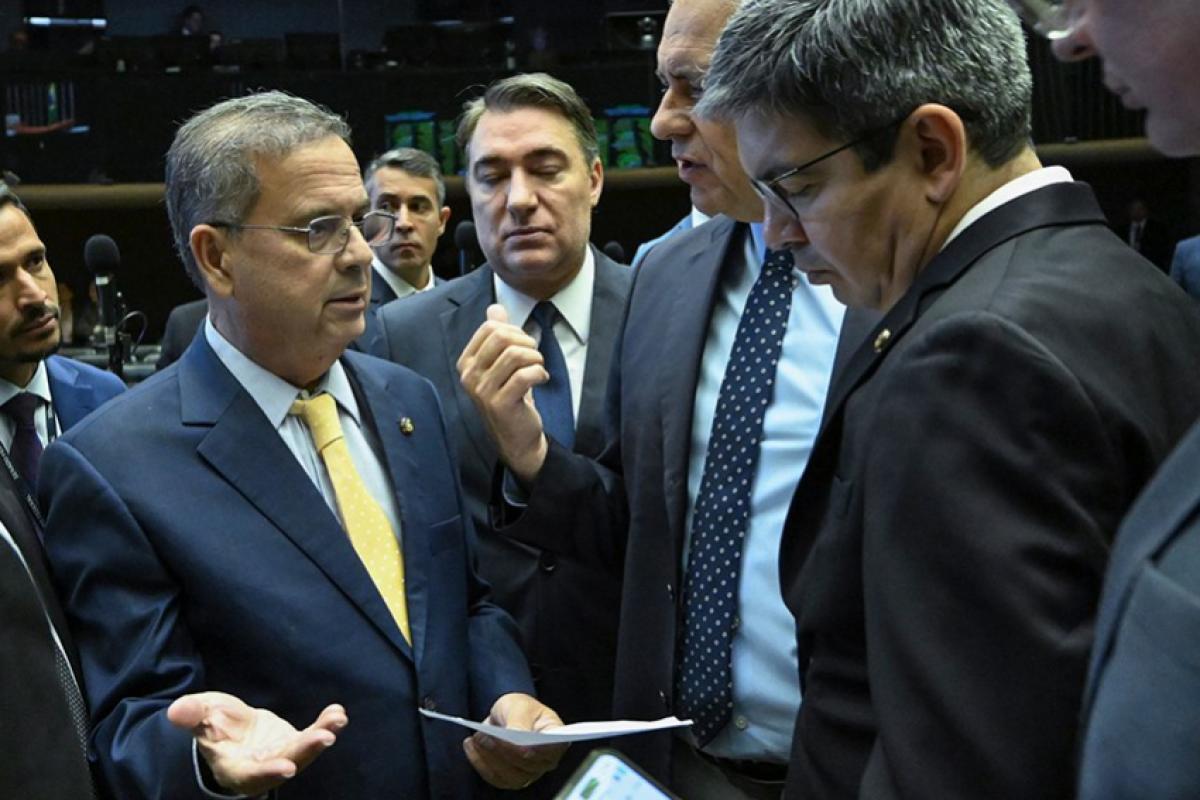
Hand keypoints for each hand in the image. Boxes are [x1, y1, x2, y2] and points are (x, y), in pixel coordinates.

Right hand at [166, 691, 346, 795]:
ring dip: (320, 737)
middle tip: (324, 738)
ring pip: (302, 751)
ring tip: (336, 721)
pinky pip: (312, 736)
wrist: (228, 729)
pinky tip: (338, 713)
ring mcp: (279, 756)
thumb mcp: (200, 716)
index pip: (250, 774)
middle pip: (284, 762)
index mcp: (233, 766)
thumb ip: (192, 715)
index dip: (268, 771)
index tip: (287, 768)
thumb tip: (176, 710)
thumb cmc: (211, 725)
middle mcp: (260, 766)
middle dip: (304, 751)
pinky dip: (325, 724)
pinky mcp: (293, 743)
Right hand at [457, 305, 549, 483]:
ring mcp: (482, 391)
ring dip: (535, 357)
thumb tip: (495, 307)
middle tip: (535, 355)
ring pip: (514, 355)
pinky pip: (525, 375)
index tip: (525, 345)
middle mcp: (470, 376)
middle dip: (526, 341)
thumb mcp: (502, 364)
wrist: (516, 437)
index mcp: (467, 362)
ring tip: (539, 367)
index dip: (514, 330)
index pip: (489, 328)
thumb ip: (498, 335)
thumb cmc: (510, 397)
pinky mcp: (499, 404)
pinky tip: (542, 379)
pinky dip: (540, 372)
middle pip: (502, 338)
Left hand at [464, 693, 566, 789]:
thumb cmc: (518, 708)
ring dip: (491, 758)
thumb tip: (517, 736)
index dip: (540, 748)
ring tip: (478, 738)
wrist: (506, 716)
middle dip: (506, 750)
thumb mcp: (519, 706)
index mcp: (556, 737)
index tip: (523, 744)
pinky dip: (480, 763)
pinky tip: (471, 746)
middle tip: (488, 736)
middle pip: (529, 764)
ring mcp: (529, 773)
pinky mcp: (511, 779)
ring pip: (511, 775)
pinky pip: (495, 778)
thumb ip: (519, 720)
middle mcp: (546, 760)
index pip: (555, 747)